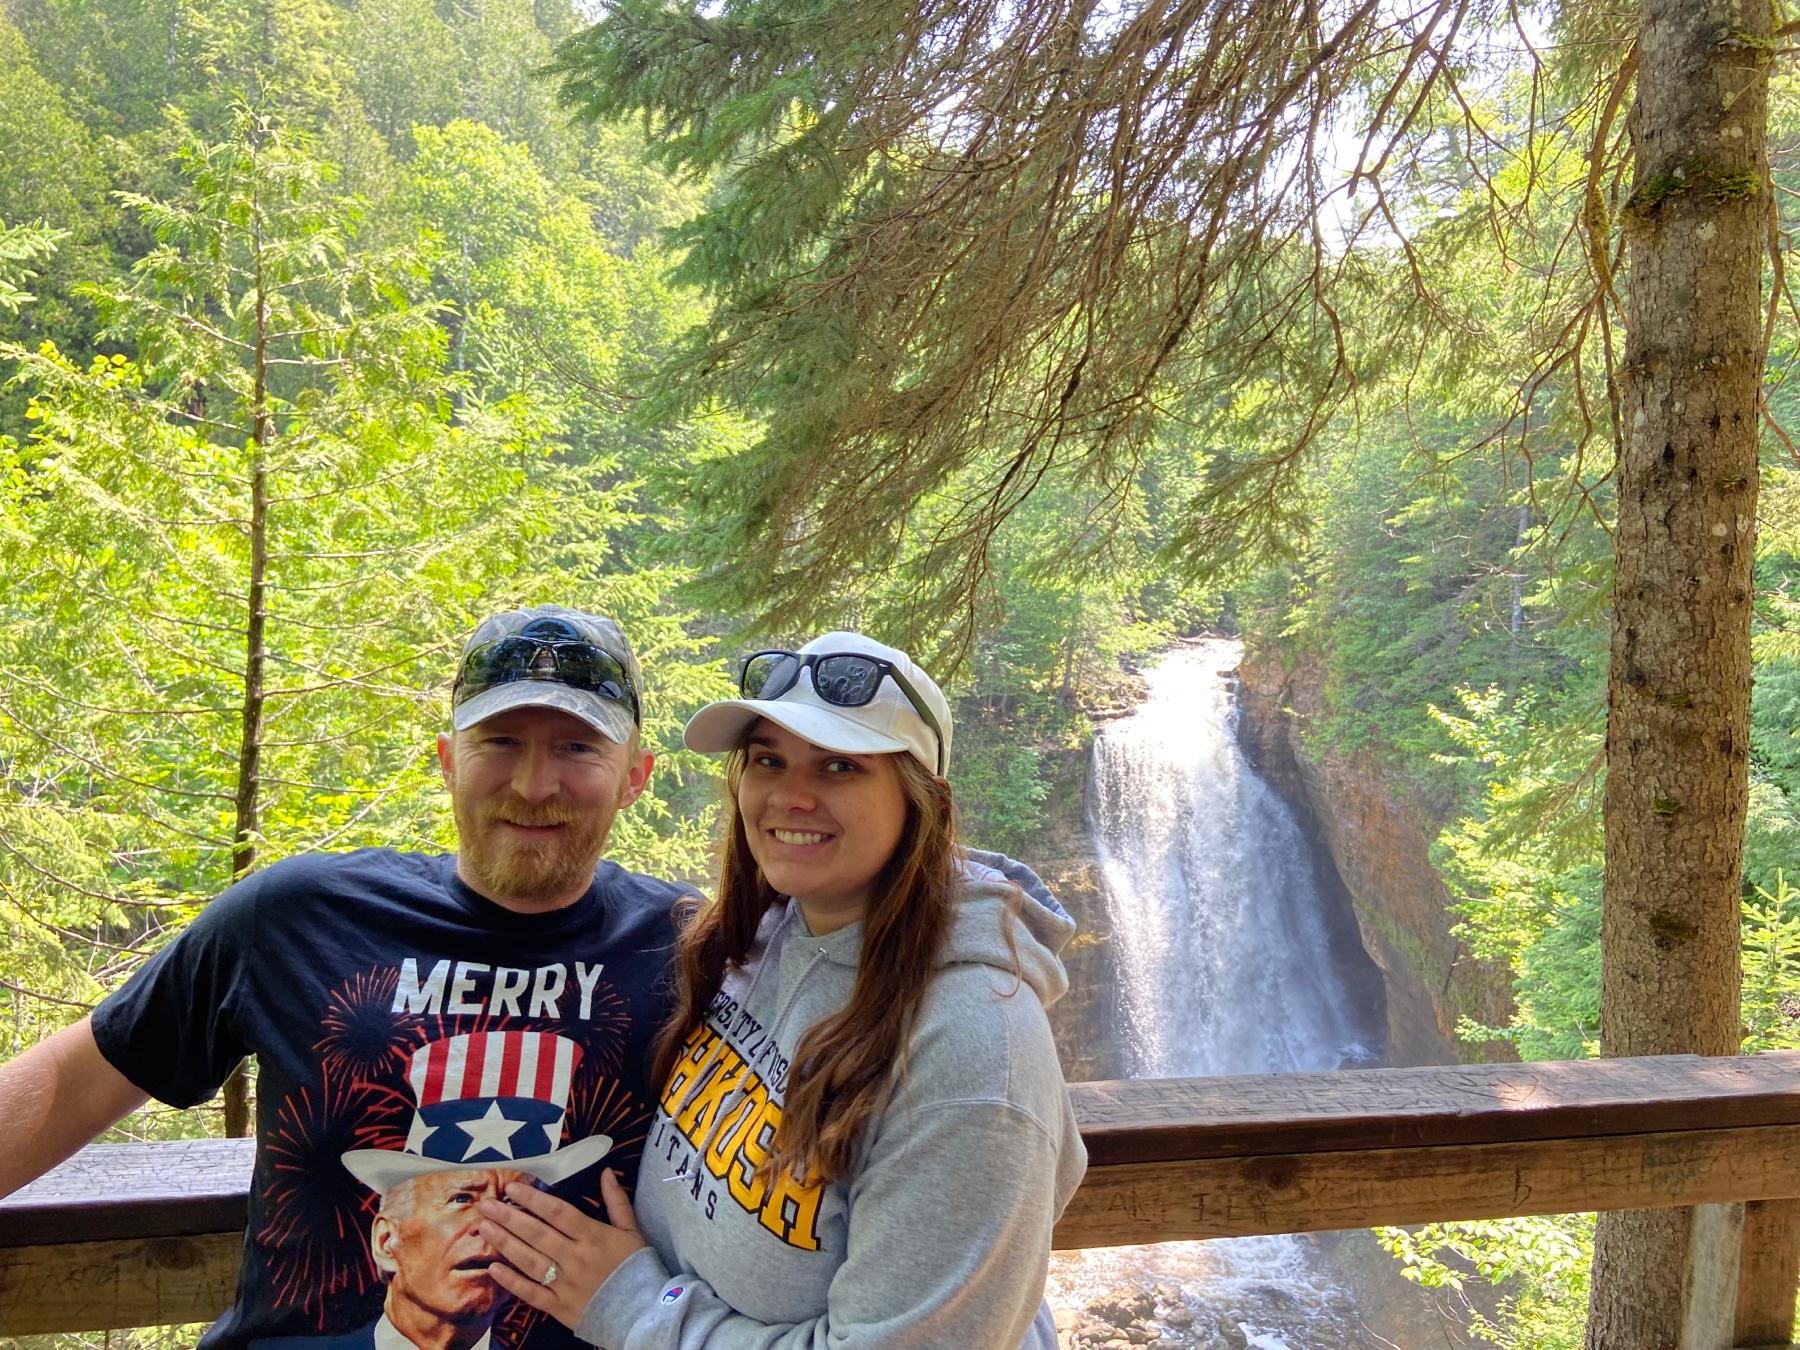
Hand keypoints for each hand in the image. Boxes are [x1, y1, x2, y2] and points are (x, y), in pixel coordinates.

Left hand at [477, 1168, 647, 1329]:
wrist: (644, 1312)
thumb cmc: (637, 1267)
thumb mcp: (632, 1230)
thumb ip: (617, 1201)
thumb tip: (606, 1172)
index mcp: (593, 1236)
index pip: (557, 1212)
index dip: (533, 1198)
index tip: (511, 1187)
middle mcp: (575, 1258)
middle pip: (537, 1234)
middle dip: (509, 1217)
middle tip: (486, 1205)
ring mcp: (565, 1284)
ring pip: (529, 1261)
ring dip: (505, 1244)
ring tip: (483, 1228)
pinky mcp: (559, 1307)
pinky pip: (531, 1293)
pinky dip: (511, 1282)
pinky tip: (493, 1269)